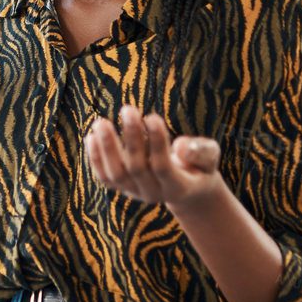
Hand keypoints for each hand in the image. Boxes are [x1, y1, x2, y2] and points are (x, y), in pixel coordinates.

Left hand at [84, 104, 222, 212]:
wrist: (186, 187)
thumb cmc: (200, 164)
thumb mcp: (209, 156)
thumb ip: (201, 152)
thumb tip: (180, 147)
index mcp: (178, 187)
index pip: (163, 166)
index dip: (157, 142)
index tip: (152, 116)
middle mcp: (153, 193)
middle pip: (137, 168)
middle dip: (131, 138)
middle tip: (128, 109)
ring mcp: (134, 192)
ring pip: (115, 175)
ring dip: (107, 148)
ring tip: (100, 122)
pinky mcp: (121, 187)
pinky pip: (104, 177)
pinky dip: (95, 158)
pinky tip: (91, 135)